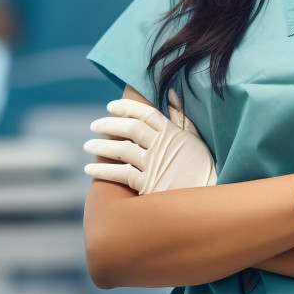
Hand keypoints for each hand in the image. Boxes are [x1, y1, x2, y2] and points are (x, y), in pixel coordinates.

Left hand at [83, 93, 216, 193]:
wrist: (205, 200)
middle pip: (131, 128)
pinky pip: (120, 173)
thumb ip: (181, 117)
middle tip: (94, 125)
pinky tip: (90, 168)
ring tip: (88, 145)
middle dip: (109, 124)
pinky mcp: (148, 183)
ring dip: (101, 146)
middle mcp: (162, 145)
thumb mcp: (194, 138)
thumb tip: (171, 94)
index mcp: (173, 132)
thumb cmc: (201, 167)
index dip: (127, 107)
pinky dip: (103, 170)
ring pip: (122, 149)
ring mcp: (154, 164)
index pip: (146, 113)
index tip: (111, 106)